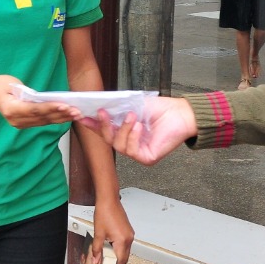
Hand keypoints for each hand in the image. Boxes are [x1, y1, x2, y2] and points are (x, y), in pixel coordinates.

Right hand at [0, 76, 74, 128]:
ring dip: (62, 118)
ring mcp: (20, 124)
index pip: (35, 109)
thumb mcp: (12, 84)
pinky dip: (56, 118)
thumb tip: (45, 99)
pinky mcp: (25, 124)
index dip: (50, 108)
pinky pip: (43, 122)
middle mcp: (16, 120)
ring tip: (77, 114)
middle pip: (42, 118)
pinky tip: (69, 116)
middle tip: (77, 111)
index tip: (65, 106)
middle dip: (61, 114)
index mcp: (11, 109)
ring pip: (45, 122)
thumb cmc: (1, 85)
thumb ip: (27, 93)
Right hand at [74, 97, 197, 164]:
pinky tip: (139, 127)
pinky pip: (132, 151)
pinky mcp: (147, 158)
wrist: (182, 114)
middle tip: (102, 112)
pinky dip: (133, 137)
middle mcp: (131, 143)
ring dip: (123, 129)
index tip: (81, 116)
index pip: (106, 130)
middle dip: (103, 126)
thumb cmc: (162, 109)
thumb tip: (99, 106)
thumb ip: (117, 109)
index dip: (93, 125)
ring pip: (118, 146)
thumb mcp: (134, 105)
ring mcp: (139, 152)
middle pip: (109, 140)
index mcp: (126, 131)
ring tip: (132, 116)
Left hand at [93, 196, 134, 263]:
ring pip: (125, 252)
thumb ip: (97, 249)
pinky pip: (125, 245)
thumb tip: (96, 260)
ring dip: (118, 258)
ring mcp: (130, 234)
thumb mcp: (98, 233)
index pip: (120, 262)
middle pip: (124, 258)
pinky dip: (119, 250)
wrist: (109, 200)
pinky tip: (112, 251)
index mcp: (122, 241)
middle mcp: (129, 238)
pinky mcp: (128, 231)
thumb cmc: (104, 213)